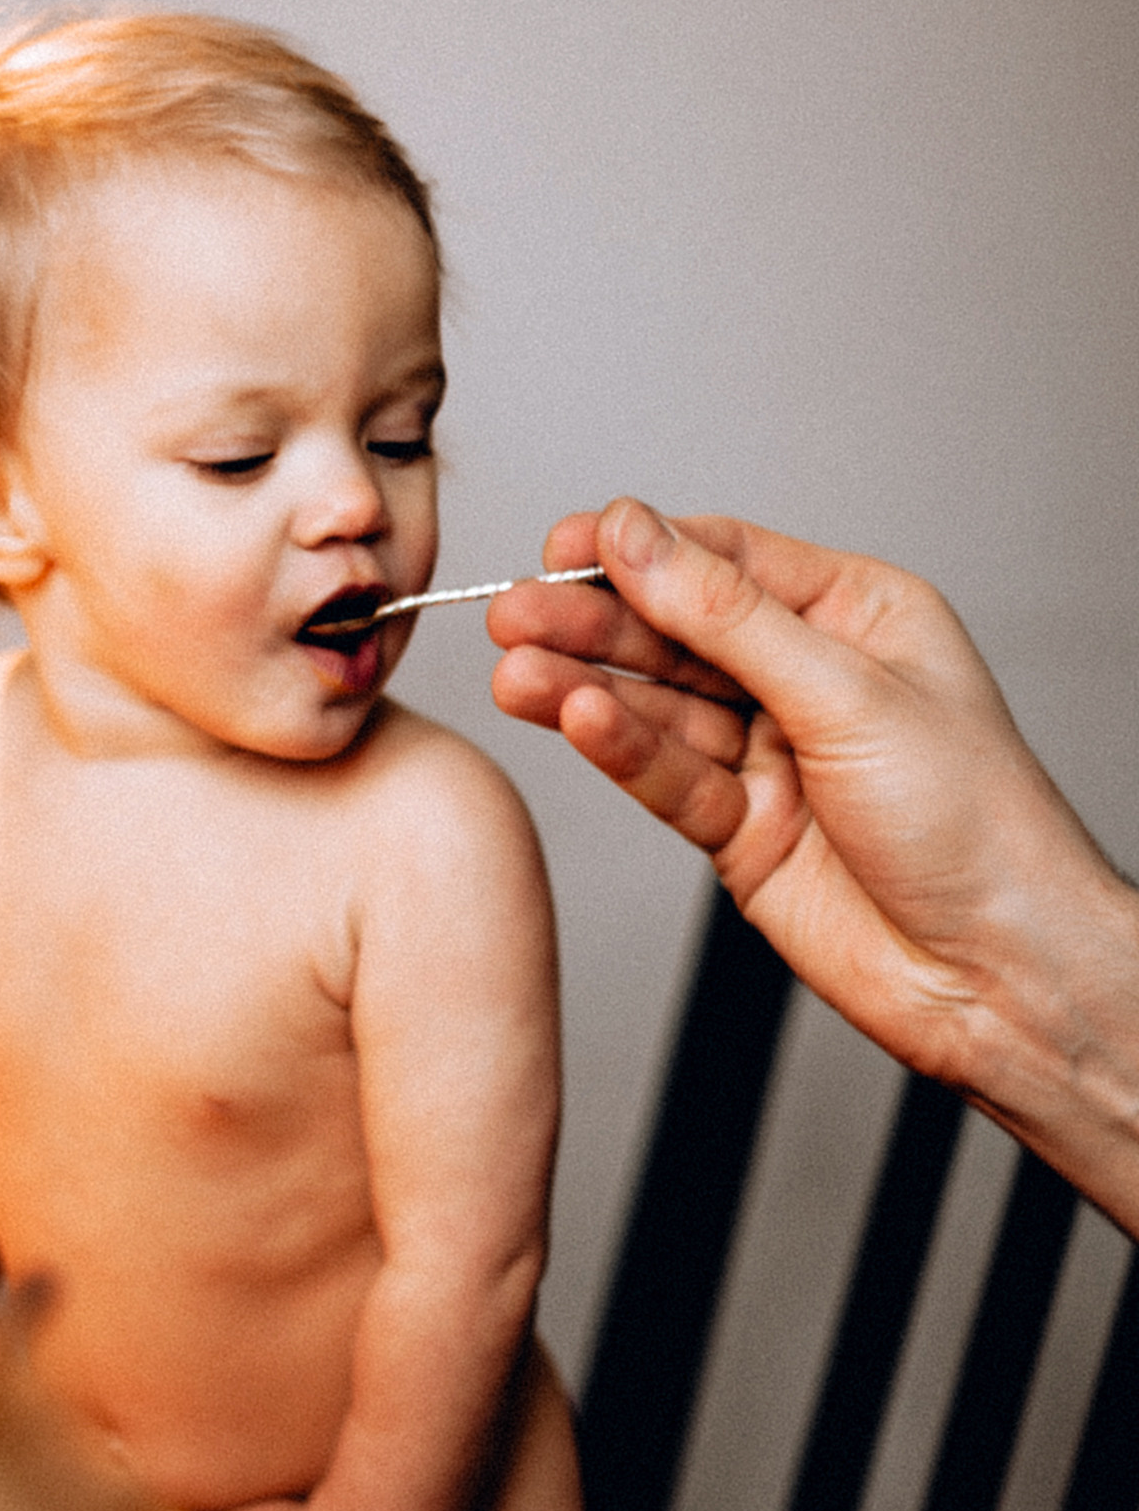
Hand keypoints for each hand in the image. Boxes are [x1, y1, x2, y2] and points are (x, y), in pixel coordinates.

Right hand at [488, 502, 1138, 1174]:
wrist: (995, 972)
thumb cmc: (977, 827)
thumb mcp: (848, 693)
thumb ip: (728, 617)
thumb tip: (639, 538)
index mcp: (857, 617)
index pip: (727, 561)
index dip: (642, 550)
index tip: (565, 547)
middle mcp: (807, 680)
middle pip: (676, 633)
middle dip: (594, 623)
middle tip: (513, 614)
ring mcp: (767, 757)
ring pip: (657, 708)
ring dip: (585, 689)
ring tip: (517, 673)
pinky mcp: (734, 830)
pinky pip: (663, 777)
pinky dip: (619, 751)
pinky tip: (577, 720)